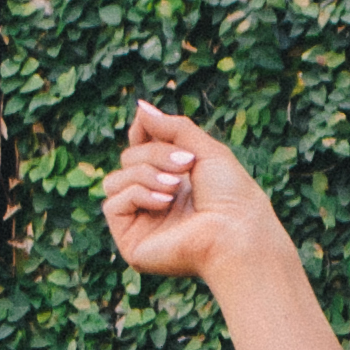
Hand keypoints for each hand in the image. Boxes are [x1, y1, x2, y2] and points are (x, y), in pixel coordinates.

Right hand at [99, 102, 283, 284]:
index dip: (143, 134)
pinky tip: (165, 203)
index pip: (140, 148)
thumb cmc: (231, 195)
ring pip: (115, 180)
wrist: (236, 232)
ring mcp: (142, 224)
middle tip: (186, 165)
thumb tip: (140, 107)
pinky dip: (137, 195)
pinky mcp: (131, 242)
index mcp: (175, 181)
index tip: (152, 126)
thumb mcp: (204, 150)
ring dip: (145, 174)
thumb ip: (172, 127)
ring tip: (175, 186)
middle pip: (128, 159)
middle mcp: (156, 202)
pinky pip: (113, 204)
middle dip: (155, 154)